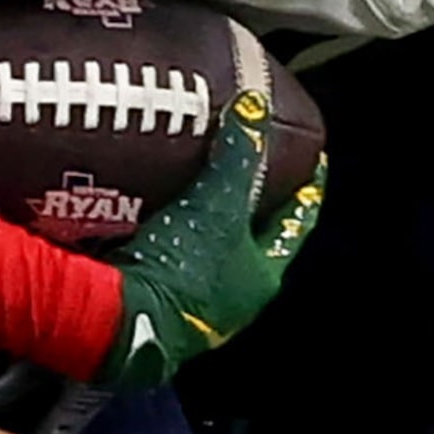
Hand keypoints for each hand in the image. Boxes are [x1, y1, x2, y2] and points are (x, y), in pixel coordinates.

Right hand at [96, 92, 326, 387]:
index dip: (306, 189)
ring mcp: (193, 304)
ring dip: (202, 215)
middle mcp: (233, 296)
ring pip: (207, 248)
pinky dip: (162, 229)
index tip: (313, 161)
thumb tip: (255, 108)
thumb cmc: (182, 274)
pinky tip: (144, 207)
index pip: (296, 224)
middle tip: (247, 163)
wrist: (120, 326)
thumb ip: (237, 157)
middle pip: (250, 237)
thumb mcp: (217, 207)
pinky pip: (166, 254)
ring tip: (191, 176)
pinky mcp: (153, 301)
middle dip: (249, 201)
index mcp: (261, 276)